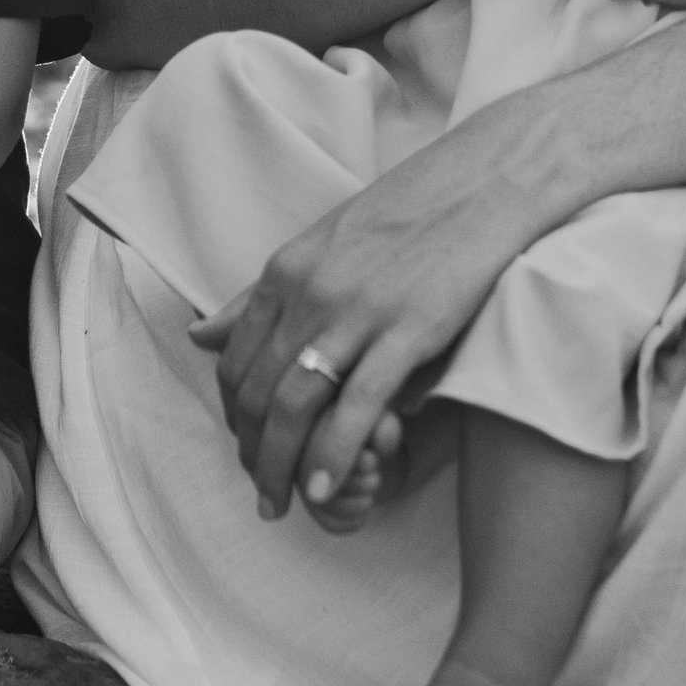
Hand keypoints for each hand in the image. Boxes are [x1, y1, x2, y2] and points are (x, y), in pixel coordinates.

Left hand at [202, 115, 548, 518]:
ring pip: (296, 405)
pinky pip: (357, 405)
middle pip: (258, 392)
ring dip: (280, 466)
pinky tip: (324, 489)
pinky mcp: (408, 330)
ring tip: (281, 505)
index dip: (235, 418)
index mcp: (286, 270)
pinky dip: (333, 454)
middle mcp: (310, 292)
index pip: (235, 362)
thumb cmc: (411, 213)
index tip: (248, 450)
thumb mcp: (322, 244)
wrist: (489, 180)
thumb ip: (259, 295)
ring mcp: (358, 311)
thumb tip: (196, 336)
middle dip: (252, 453)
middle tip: (262, 495)